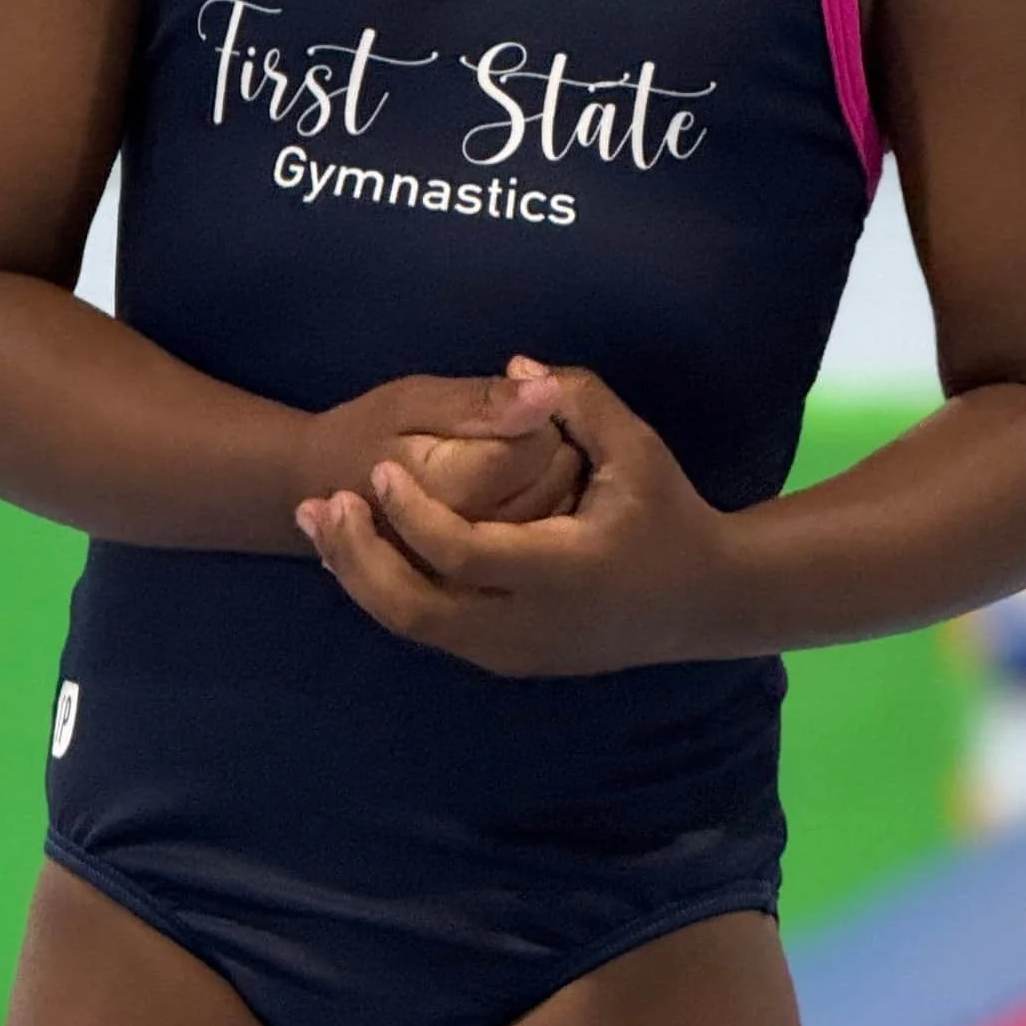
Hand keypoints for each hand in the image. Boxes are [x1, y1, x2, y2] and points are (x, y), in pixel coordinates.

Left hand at [295, 359, 738, 674]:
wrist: (704, 603)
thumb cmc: (669, 513)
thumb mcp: (637, 448)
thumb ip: (578, 400)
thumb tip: (517, 366)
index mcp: (564, 572)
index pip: (463, 554)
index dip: (411, 515)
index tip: (380, 471)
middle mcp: (532, 624)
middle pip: (417, 609)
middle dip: (359, 558)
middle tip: (325, 503)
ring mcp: (517, 652)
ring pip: (414, 628)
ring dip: (359, 577)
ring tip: (321, 522)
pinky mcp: (508, 659)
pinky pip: (431, 630)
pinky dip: (387, 591)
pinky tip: (358, 548)